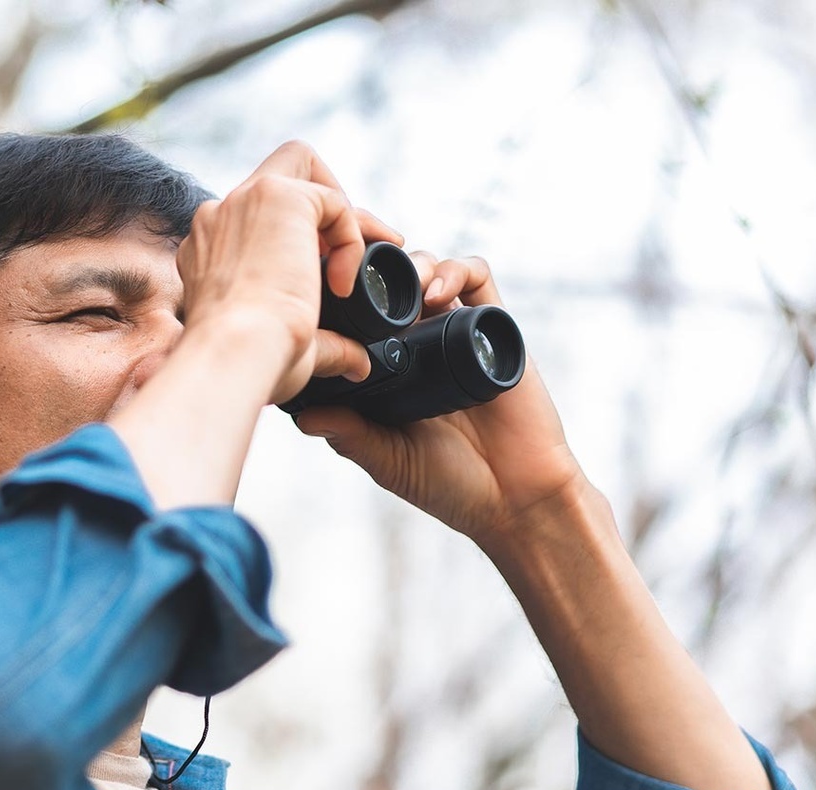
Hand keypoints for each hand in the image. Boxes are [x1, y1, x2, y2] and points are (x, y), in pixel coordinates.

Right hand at [176, 141, 401, 404]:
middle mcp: (218, 217)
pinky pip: (333, 201)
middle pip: (277, 174)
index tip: (327, 277)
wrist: (234, 355)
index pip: (256, 218)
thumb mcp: (286, 349)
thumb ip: (326, 346)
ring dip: (341, 213)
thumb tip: (359, 365)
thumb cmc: (248, 365)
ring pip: (303, 167)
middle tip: (348, 252)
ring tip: (358, 265)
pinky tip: (344, 282)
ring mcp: (243, 200)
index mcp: (209, 251)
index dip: (299, 238)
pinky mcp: (278, 197)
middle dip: (320, 201)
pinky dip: (351, 236)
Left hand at [290, 252, 588, 547]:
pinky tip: (438, 292)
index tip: (323, 296)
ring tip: (402, 283)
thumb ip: (350, 434)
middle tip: (359, 277)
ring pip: (432, 271)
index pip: (362, 317)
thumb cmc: (450, 485)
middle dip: (376, 269)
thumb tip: (301, 414)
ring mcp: (458, 333)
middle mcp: (423, 345)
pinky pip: (478, 278)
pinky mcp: (496, 329)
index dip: (343, 299)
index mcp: (392, 370)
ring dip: (414, 265)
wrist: (514, 498)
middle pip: (395, 284)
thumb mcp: (388, 459)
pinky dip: (456, 270)